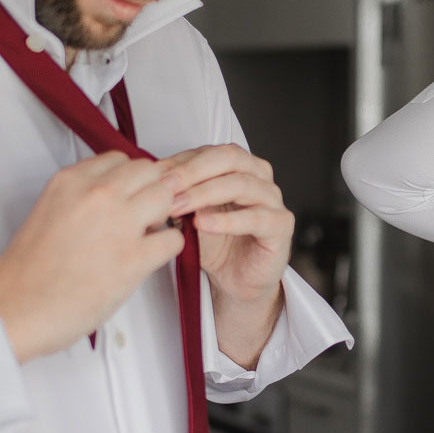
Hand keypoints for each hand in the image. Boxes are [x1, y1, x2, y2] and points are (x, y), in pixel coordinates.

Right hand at [0, 153, 186, 361]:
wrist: (18, 307)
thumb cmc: (29, 271)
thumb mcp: (48, 211)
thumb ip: (80, 197)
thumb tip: (113, 197)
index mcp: (70, 181)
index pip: (119, 159)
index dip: (129, 179)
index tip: (128, 195)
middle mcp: (97, 195)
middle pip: (149, 171)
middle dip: (150, 190)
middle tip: (143, 214)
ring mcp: (118, 224)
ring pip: (166, 196)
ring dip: (163, 214)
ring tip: (147, 234)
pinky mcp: (134, 258)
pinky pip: (173, 239)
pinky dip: (168, 246)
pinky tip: (151, 256)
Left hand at [166, 144, 292, 367]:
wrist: (236, 280)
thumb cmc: (216, 243)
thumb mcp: (190, 214)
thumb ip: (179, 194)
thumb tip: (152, 178)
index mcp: (240, 166)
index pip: (211, 152)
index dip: (182, 161)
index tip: (155, 175)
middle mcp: (260, 177)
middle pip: (229, 158)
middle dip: (193, 171)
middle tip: (167, 186)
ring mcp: (273, 199)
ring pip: (242, 184)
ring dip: (206, 193)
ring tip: (179, 206)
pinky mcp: (281, 226)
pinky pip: (256, 218)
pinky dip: (228, 220)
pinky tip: (204, 224)